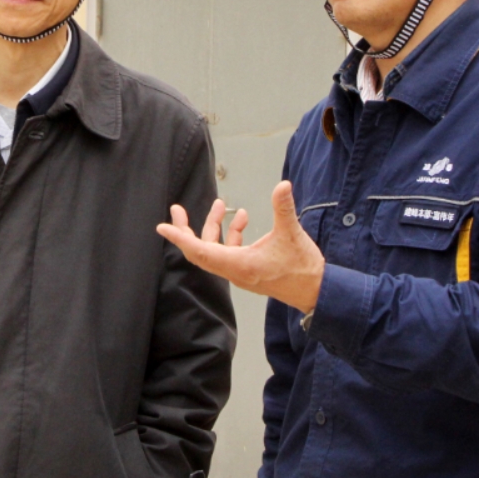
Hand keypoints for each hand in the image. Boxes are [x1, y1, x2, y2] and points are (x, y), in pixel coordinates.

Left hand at [157, 181, 325, 312]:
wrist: (315, 292)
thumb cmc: (302, 268)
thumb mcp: (292, 234)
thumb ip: (284, 208)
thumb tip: (282, 185)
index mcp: (239, 264)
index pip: (200, 251)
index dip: (180, 238)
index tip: (163, 226)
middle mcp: (234, 270)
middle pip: (199, 251)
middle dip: (186, 230)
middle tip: (176, 209)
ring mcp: (240, 271)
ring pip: (215, 249)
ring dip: (214, 227)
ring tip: (221, 205)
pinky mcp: (248, 270)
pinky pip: (229, 251)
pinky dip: (231, 235)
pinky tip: (243, 218)